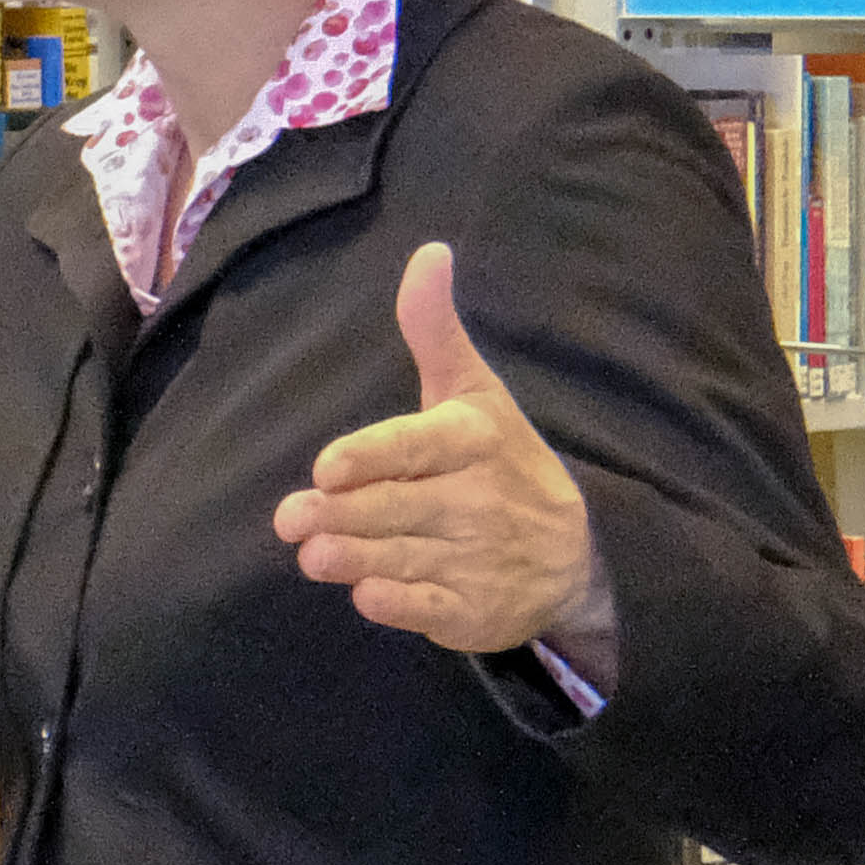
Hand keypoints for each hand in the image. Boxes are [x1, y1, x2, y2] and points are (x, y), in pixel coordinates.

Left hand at [274, 242, 616, 667]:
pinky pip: (422, 608)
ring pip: (398, 556)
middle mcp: (479, 499)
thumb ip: (436, 331)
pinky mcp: (470, 611)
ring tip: (313, 554)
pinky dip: (393, 601)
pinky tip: (364, 592)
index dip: (372, 458)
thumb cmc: (501, 461)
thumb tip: (427, 253)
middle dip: (339, 515)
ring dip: (350, 558)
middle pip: (393, 507)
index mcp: (476, 439)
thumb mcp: (475, 391)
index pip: (417, 447)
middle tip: (291, 517)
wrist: (573, 557)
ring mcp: (477, 558)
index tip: (327, 468)